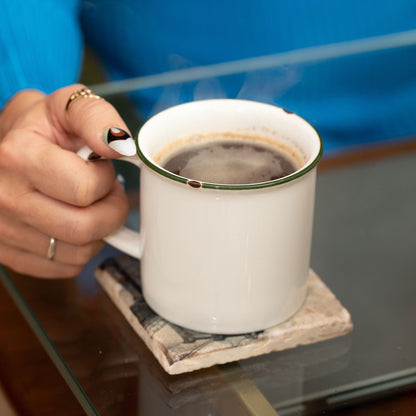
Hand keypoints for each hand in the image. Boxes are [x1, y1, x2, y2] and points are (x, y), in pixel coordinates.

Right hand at [0, 84, 133, 277]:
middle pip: (84, 228)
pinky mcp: (8, 253)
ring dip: (98, 231)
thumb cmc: (38, 129)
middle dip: (110, 210)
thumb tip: (122, 145)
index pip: (87, 189)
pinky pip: (65, 267)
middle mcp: (4, 198)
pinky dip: (81, 249)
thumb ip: (96, 117)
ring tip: (88, 206)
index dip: (106, 179)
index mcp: (18, 156)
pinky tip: (72, 223)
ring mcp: (3, 230)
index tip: (100, 167)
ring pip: (79, 253)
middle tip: (105, 193)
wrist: (1, 150)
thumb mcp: (64, 107)